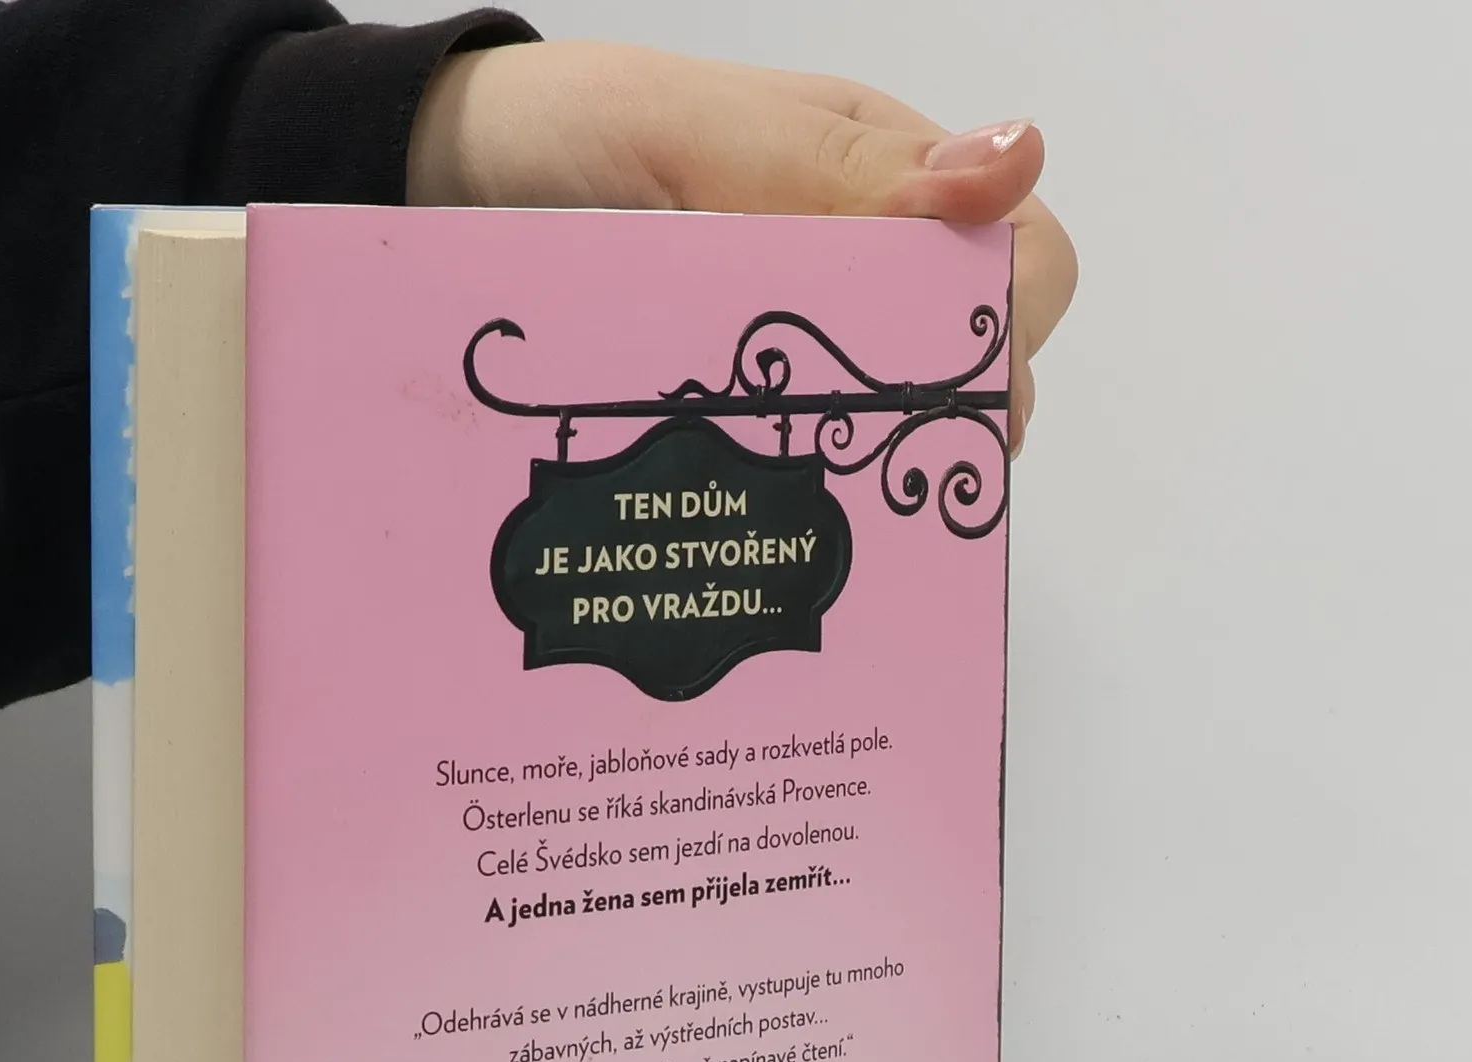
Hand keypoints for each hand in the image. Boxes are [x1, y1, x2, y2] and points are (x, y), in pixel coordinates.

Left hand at [410, 41, 1075, 453]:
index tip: (937, 397)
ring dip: (874, 465)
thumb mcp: (698, 137)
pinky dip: (803, 489)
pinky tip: (765, 517)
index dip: (1003, 335)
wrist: (452, 183)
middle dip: (941, 417)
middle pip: (971, 357)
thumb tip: (1015, 163)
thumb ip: (836, 165)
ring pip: (896, 420)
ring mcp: (799, 337)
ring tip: (810, 504)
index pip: (1020, 258)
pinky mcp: (738, 401)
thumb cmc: (572, 133)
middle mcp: (860, 261)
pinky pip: (805, 457)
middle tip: (857, 465)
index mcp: (881, 176)